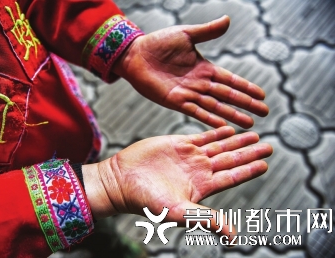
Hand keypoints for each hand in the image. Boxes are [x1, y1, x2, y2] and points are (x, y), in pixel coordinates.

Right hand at [83, 126, 272, 237]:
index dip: (249, 170)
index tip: (265, 164)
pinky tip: (228, 129)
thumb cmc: (147, 201)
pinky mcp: (177, 143)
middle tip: (268, 145)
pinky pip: (202, 136)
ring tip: (253, 134)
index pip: (232, 177)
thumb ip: (206, 220)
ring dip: (236, 140)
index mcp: (202, 187)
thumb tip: (233, 236)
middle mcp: (199, 170)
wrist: (122, 181)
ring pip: (219, 146)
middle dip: (249, 152)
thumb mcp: (179, 212)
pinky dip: (216, 132)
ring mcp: (189, 156)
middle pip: (230, 159)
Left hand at [113, 16, 268, 128]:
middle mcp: (199, 83)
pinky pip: (196, 111)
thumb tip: (228, 20)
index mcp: (204, 68)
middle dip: (246, 104)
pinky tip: (223, 126)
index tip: (262, 94)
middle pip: (227, 95)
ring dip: (232, 115)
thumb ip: (207, 32)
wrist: (135, 54)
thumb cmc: (158, 43)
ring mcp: (188, 94)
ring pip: (215, 106)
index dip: (246, 87)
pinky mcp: (175, 101)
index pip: (230, 79)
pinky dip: (210, 119)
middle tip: (264, 113)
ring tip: (249, 124)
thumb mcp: (185, 35)